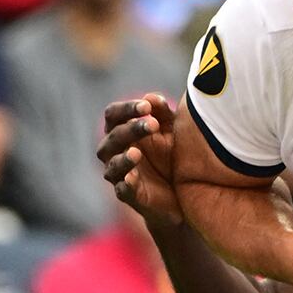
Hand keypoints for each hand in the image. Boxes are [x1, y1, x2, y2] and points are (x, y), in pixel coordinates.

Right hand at [98, 94, 183, 230]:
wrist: (180, 193)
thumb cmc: (168, 155)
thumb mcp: (169, 130)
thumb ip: (162, 113)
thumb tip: (151, 97)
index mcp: (121, 131)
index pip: (113, 115)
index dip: (127, 109)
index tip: (146, 106)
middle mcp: (114, 151)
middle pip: (113, 136)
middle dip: (131, 129)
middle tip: (153, 125)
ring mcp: (119, 174)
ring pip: (112, 164)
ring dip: (123, 158)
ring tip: (136, 153)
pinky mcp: (128, 195)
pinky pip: (122, 189)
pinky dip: (126, 183)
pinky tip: (132, 177)